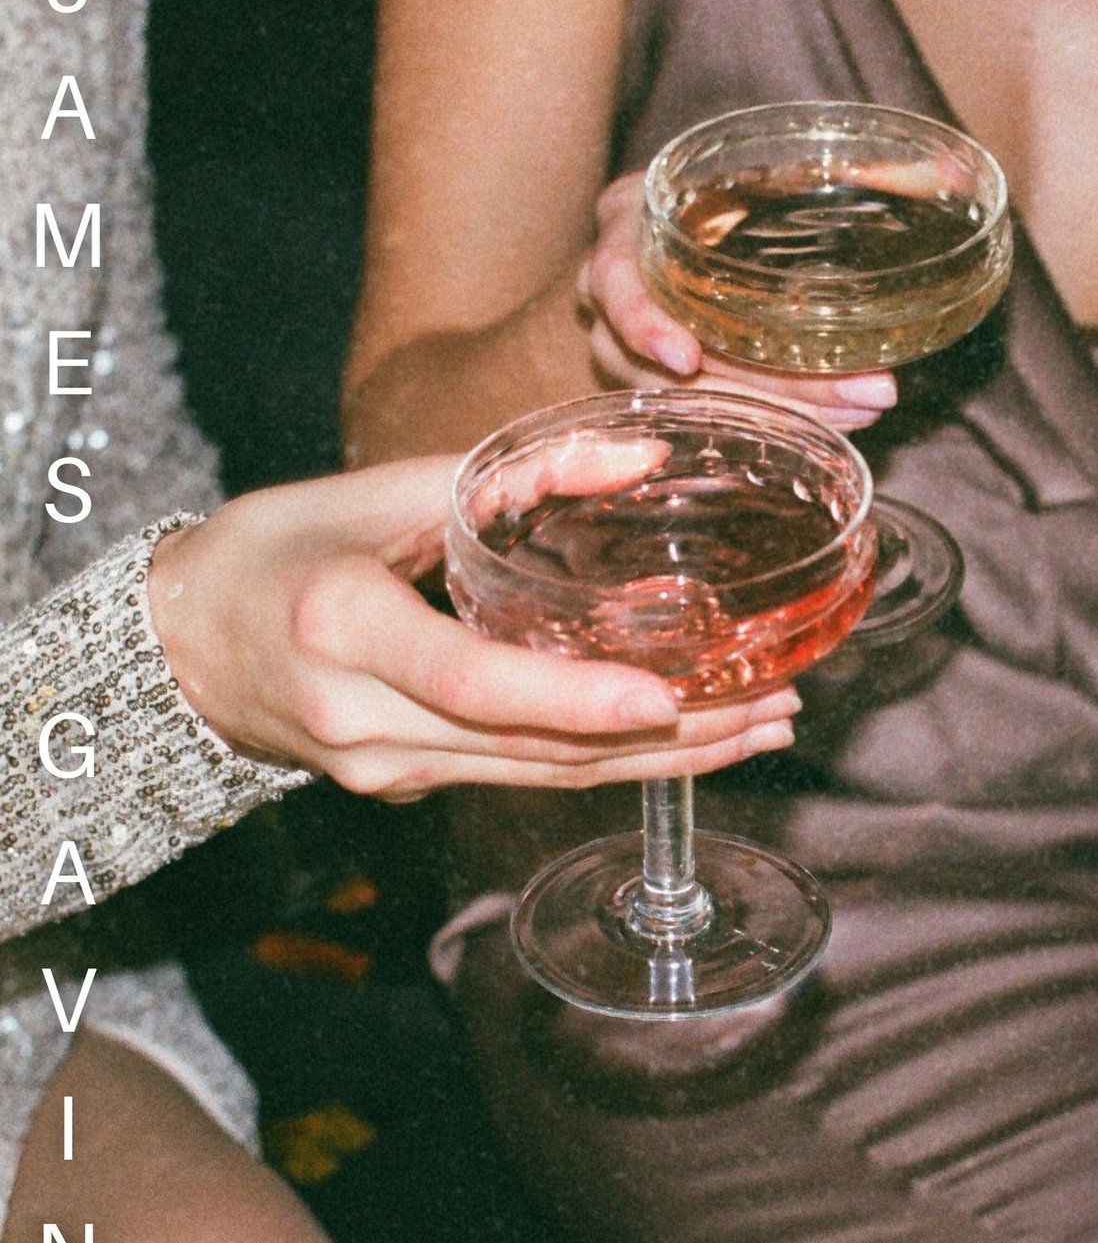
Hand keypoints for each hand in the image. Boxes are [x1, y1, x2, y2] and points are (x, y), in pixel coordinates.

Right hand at [146, 456, 798, 800]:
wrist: (176, 646)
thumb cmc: (274, 548)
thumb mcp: (375, 489)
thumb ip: (507, 475)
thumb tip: (641, 457)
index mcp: (341, 628)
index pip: (471, 680)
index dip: (571, 698)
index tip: (665, 697)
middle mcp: (363, 719)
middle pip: (532, 749)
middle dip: (667, 738)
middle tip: (774, 706)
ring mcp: (384, 768)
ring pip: (542, 778)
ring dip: (661, 762)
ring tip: (761, 726)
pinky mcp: (406, 786)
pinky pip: (522, 778)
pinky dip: (609, 761)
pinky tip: (686, 741)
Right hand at [581, 172, 897, 430]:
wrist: (704, 226)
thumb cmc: (736, 190)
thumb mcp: (776, 168)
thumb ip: (866, 173)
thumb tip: (957, 165)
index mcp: (629, 224)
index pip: (612, 281)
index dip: (644, 322)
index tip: (688, 357)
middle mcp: (618, 293)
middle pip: (670, 361)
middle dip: (769, 385)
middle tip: (862, 393)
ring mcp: (634, 348)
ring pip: (694, 400)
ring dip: (782, 411)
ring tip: (862, 409)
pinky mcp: (669, 384)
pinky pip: (713, 415)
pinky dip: (777, 419)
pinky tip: (837, 423)